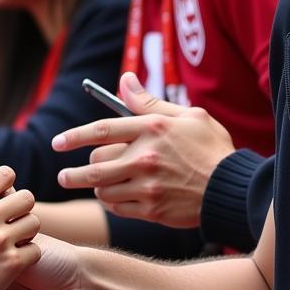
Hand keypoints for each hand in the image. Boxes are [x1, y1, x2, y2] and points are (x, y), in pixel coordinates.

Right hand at [0, 165, 40, 289]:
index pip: (4, 174)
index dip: (8, 185)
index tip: (4, 196)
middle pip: (27, 197)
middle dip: (22, 209)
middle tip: (12, 222)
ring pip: (34, 222)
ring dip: (26, 232)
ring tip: (13, 242)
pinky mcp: (12, 263)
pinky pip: (35, 250)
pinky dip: (27, 257)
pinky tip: (13, 262)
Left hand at [53, 72, 235, 227]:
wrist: (233, 189)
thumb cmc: (211, 148)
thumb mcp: (188, 116)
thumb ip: (150, 102)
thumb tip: (124, 80)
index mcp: (152, 129)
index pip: (101, 130)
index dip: (73, 136)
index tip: (57, 143)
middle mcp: (145, 157)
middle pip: (95, 163)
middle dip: (78, 170)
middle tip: (68, 174)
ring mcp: (147, 185)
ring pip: (102, 188)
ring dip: (96, 187)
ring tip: (96, 185)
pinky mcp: (152, 209)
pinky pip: (116, 208)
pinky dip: (112, 203)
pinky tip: (116, 198)